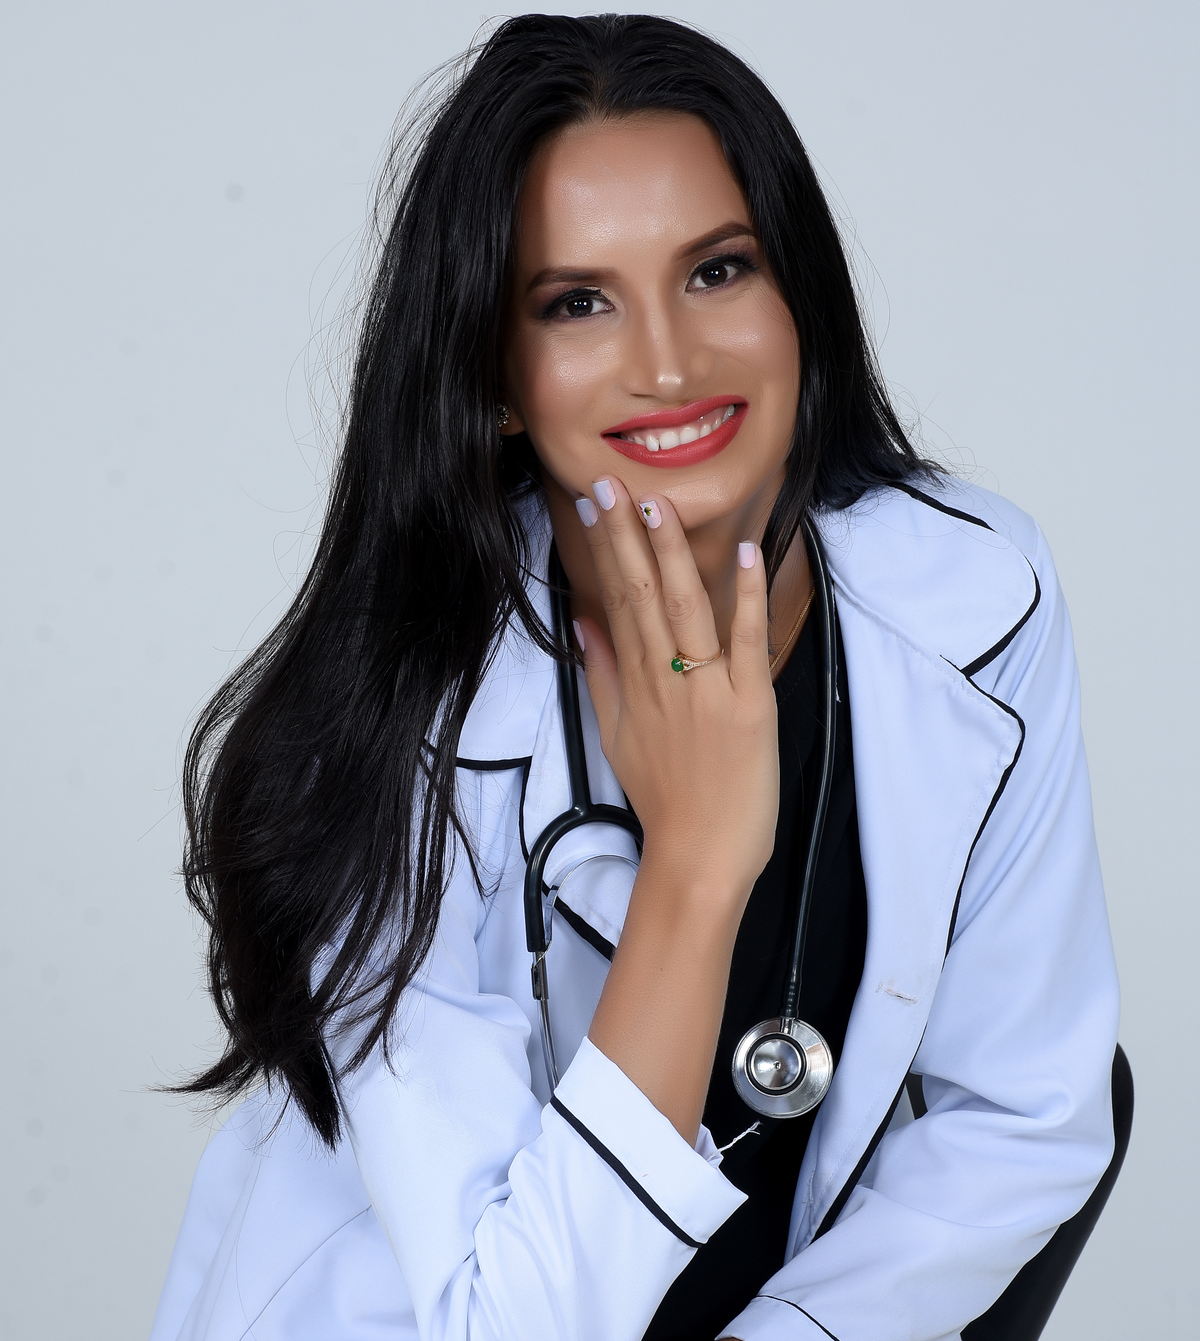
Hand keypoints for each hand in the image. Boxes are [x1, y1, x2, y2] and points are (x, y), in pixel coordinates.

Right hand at [575, 476, 777, 902]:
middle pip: (641, 596)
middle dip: (626, 535)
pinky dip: (745, 599)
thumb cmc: (664, 800)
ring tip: (660, 505)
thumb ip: (600, 673)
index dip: (606, 547)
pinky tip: (743, 556)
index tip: (593, 500)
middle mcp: (663, 680)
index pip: (617, 600)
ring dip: (672, 555)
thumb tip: (583, 622)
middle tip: (611, 483)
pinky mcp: (747, 706)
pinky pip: (745, 642)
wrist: (697, 857)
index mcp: (633, 684)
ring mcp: (705, 691)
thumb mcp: (615, 735)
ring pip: (684, 610)